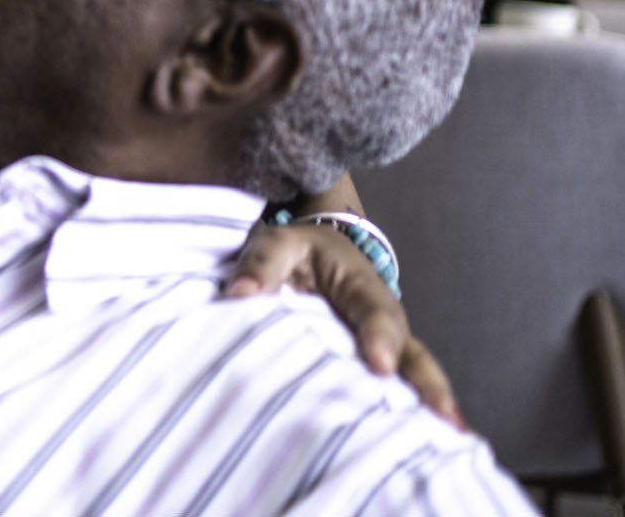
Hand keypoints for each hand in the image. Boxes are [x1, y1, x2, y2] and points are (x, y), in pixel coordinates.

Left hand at [224, 222, 463, 428]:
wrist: (316, 253)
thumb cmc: (298, 252)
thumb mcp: (277, 244)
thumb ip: (261, 265)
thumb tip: (239, 294)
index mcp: (359, 283)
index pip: (373, 310)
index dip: (379, 336)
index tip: (380, 364)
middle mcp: (383, 318)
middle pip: (410, 349)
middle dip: (426, 381)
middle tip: (442, 414)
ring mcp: (384, 346)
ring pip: (414, 374)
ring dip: (431, 404)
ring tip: (452, 437)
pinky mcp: (374, 368)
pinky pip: (398, 392)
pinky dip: (413, 416)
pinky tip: (425, 447)